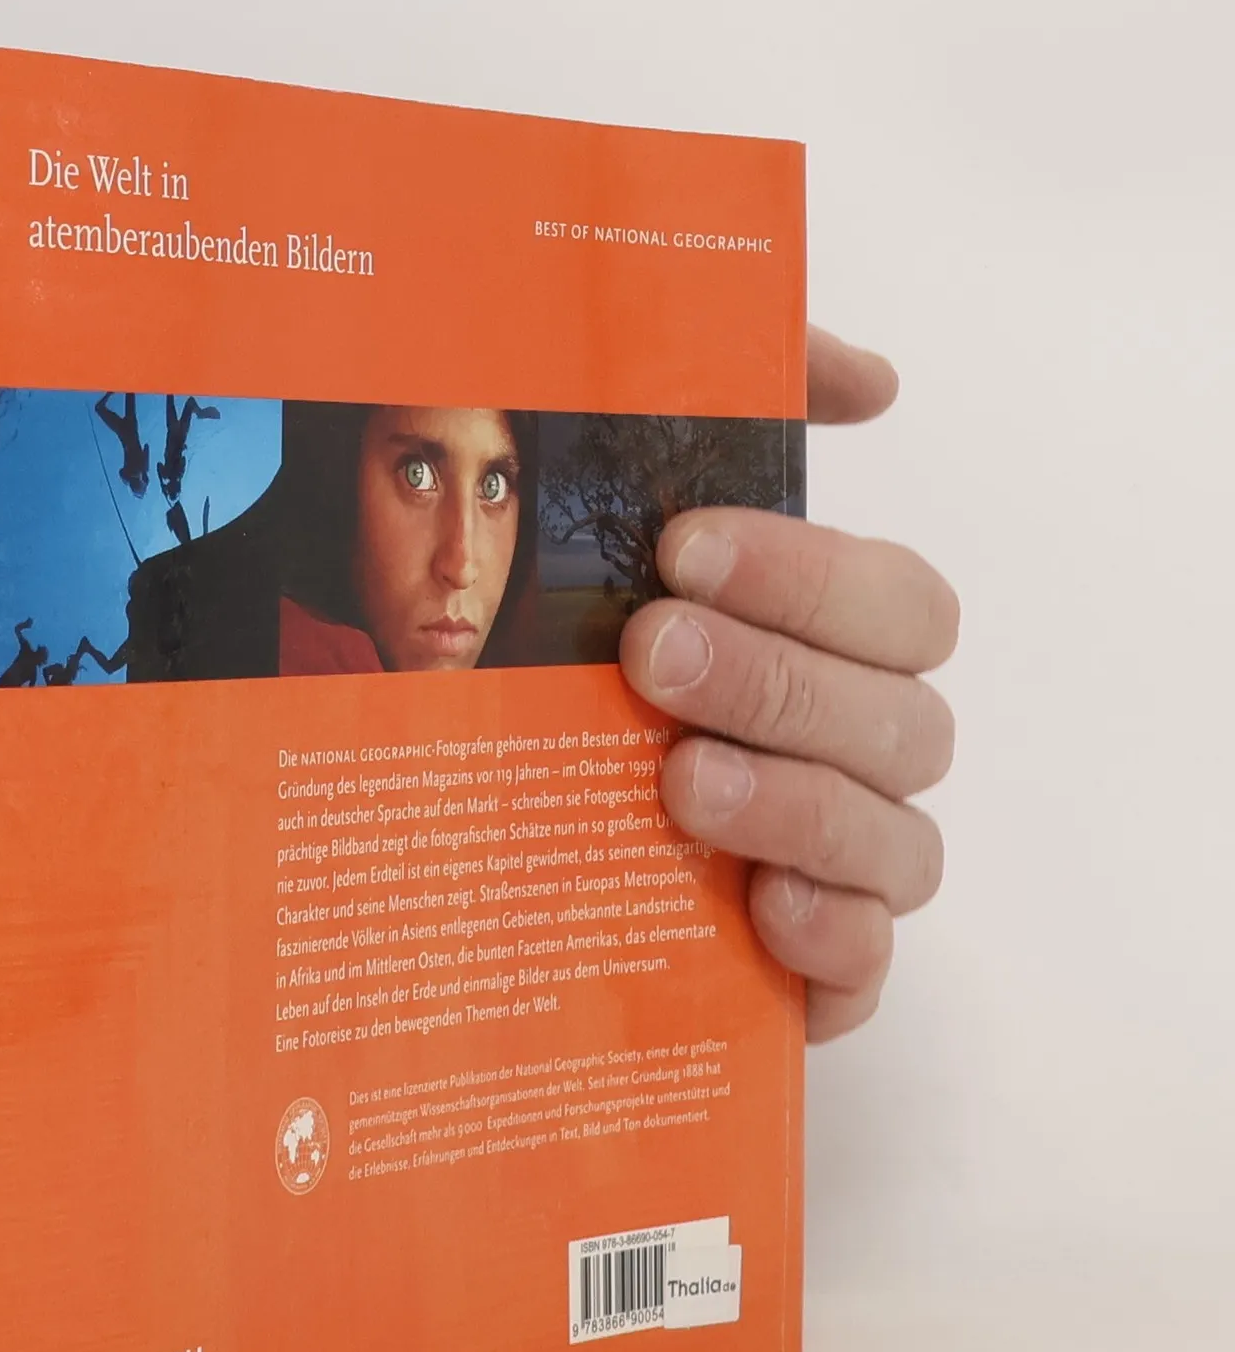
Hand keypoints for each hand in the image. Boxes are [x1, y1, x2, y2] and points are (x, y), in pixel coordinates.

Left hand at [618, 327, 956, 1042]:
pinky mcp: (797, 970)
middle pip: (904, 724)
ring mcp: (834, 867)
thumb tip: (877, 381)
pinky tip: (763, 905)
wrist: (447, 825)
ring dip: (797, 804)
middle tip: (651, 658)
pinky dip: (833, 939)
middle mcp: (852, 755)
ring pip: (898, 844)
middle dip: (778, 682)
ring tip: (681, 784)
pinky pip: (866, 968)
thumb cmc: (556, 649)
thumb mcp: (616, 503)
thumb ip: (748, 400)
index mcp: (832, 649)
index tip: (683, 553)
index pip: (899, 606)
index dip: (811, 579)